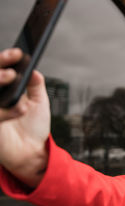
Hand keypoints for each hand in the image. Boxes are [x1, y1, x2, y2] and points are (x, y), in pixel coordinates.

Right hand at [0, 48, 50, 186]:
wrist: (33, 153)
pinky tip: (21, 108)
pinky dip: (7, 110)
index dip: (5, 60)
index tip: (19, 52)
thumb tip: (33, 68)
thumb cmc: (33, 128)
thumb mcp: (38, 102)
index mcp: (2, 91)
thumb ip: (35, 85)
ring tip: (12, 76)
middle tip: (14, 59)